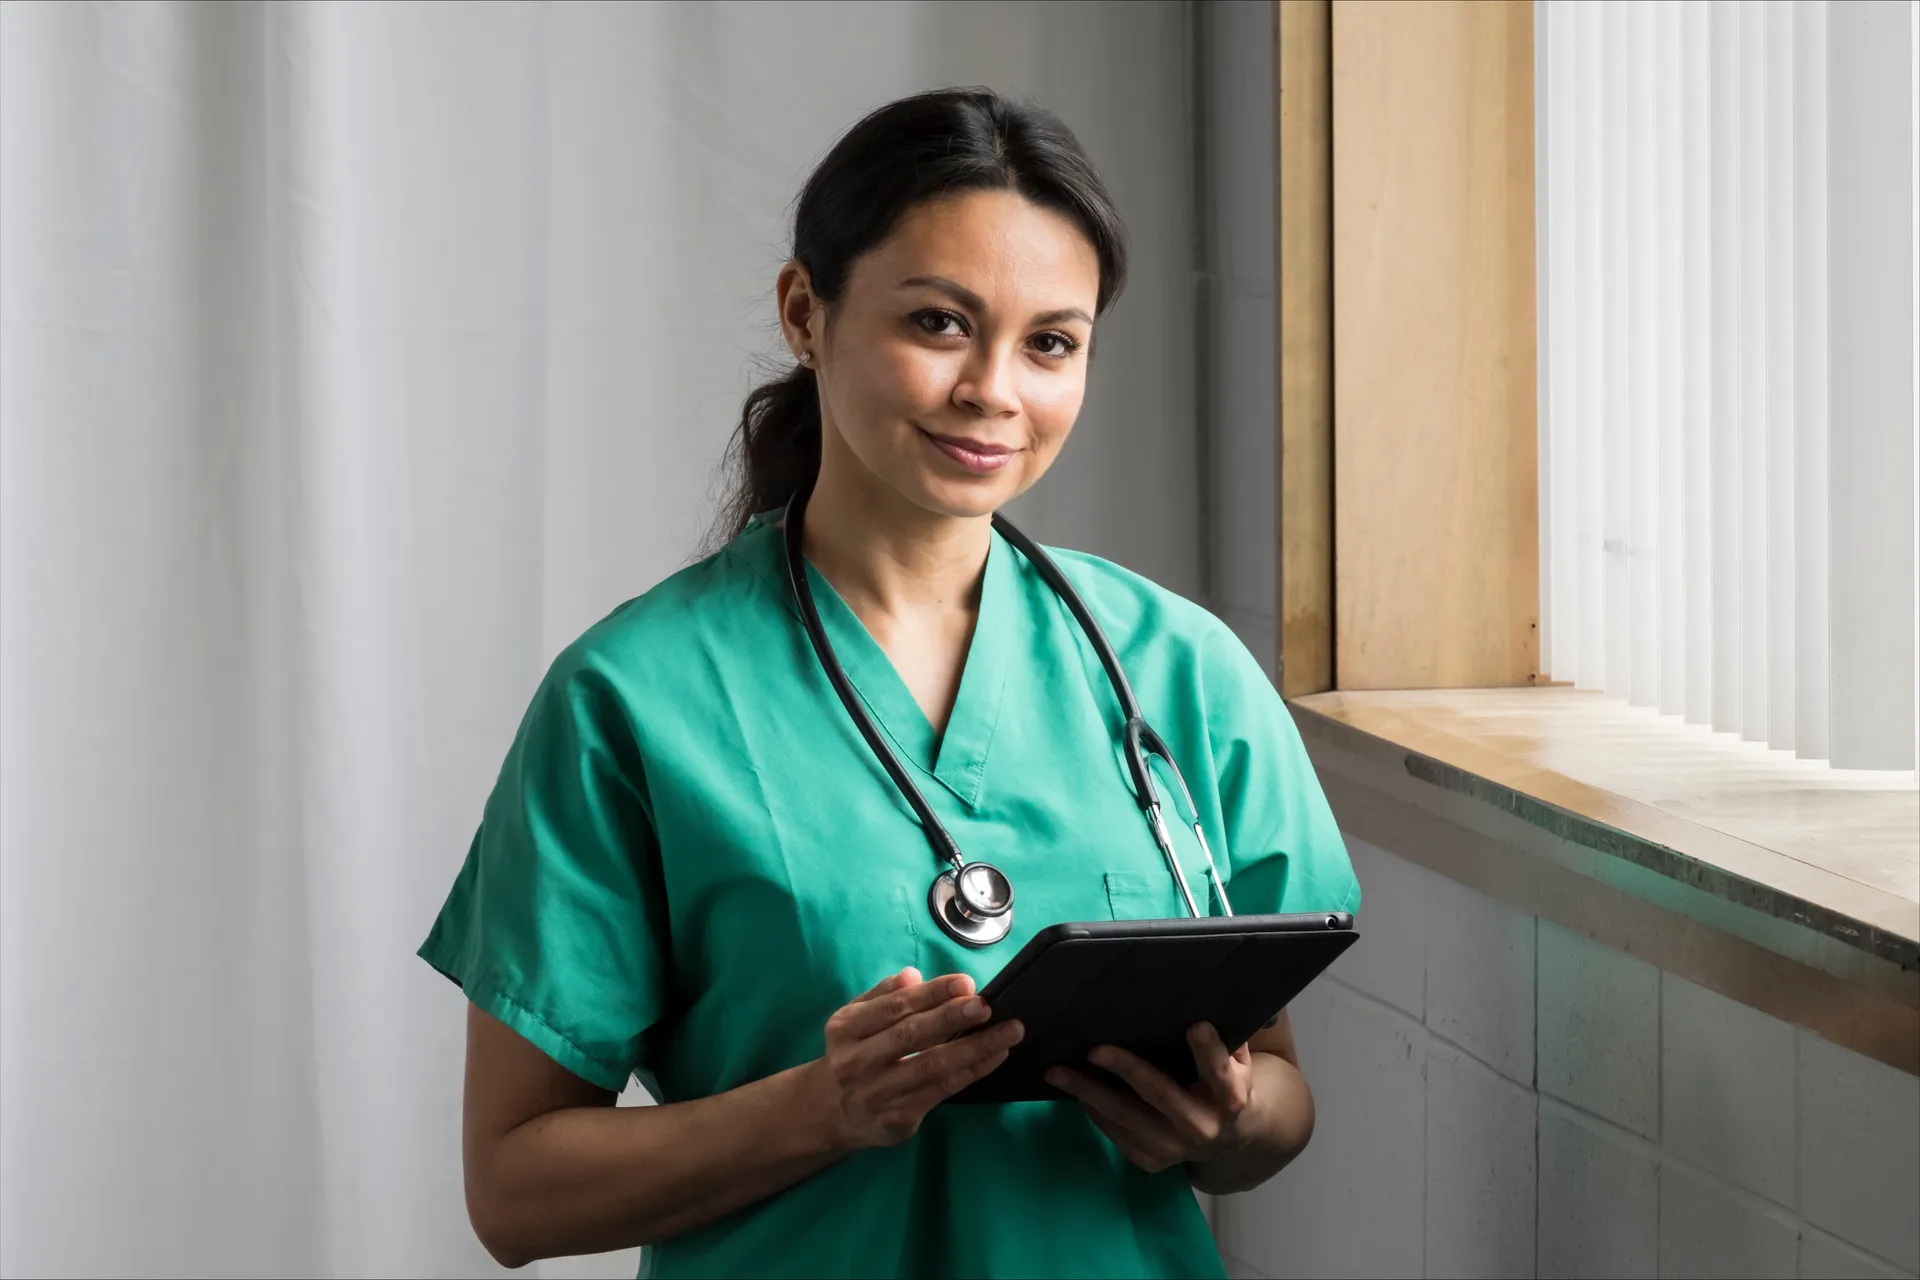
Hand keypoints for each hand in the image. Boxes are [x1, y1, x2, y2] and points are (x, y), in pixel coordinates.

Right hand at [807, 967, 1023, 1150]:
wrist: (832, 1113)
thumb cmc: (854, 1055)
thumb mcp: (855, 1020)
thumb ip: (883, 996)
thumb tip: (913, 975)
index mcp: (845, 1029)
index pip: (894, 1007)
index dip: (932, 994)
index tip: (965, 983)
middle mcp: (856, 1062)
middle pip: (911, 1035)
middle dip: (953, 1018)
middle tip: (987, 1006)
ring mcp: (877, 1093)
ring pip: (932, 1066)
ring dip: (975, 1047)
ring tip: (1008, 1031)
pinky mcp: (898, 1118)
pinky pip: (942, 1091)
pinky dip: (972, 1072)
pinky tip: (995, 1056)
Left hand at [1045, 1022, 1254, 1172]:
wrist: (1228, 1139)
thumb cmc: (1224, 1082)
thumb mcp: (1236, 1061)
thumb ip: (1225, 1037)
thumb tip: (1203, 996)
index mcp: (1229, 1095)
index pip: (1218, 1070)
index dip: (1207, 1050)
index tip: (1194, 1025)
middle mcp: (1202, 1124)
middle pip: (1159, 1092)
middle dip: (1125, 1068)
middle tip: (1093, 1049)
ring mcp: (1174, 1147)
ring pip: (1126, 1115)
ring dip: (1087, 1092)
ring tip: (1056, 1071)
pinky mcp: (1151, 1160)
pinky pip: (1115, 1133)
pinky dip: (1092, 1110)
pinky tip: (1074, 1090)